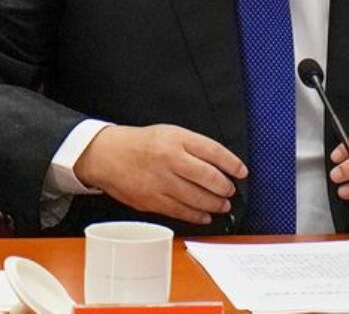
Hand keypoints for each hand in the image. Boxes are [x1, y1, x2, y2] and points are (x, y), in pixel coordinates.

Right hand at [73, 124, 246, 224]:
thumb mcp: (170, 133)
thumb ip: (194, 146)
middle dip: (225, 187)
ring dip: (214, 204)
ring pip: (196, 197)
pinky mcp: (151, 200)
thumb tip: (222, 164)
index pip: (213, 151)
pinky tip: (205, 215)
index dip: (232, 163)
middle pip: (208, 177)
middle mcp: (169, 159)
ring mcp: (160, 182)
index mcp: (176, 139)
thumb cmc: (142, 144)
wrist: (107, 155)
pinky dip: (196, 215)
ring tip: (222, 205)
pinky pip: (180, 211)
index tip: (242, 171)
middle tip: (230, 190)